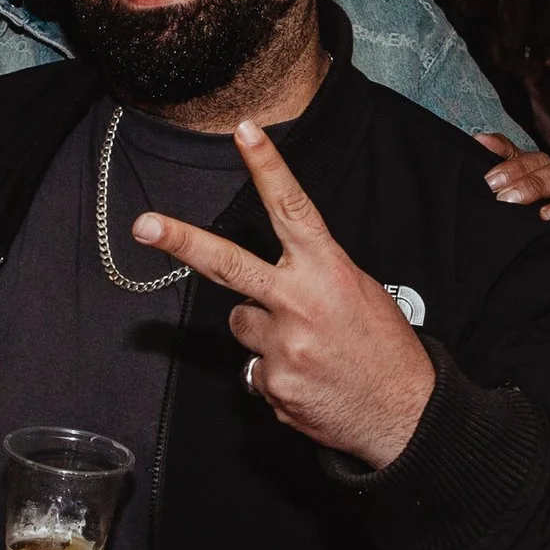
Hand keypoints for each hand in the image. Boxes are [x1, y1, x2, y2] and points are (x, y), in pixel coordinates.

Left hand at [133, 124, 434, 468]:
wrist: (406, 416)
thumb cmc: (384, 350)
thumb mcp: (361, 294)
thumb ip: (313, 275)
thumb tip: (274, 276)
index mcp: (328, 271)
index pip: (291, 209)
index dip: (267, 167)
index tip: (245, 133)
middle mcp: (300, 303)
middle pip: (227, 263)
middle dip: (180, 241)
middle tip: (143, 224)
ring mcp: (282, 346)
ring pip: (242, 323)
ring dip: (263, 330)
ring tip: (306, 346)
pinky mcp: (272, 384)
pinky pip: (255, 369)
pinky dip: (276, 372)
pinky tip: (308, 378)